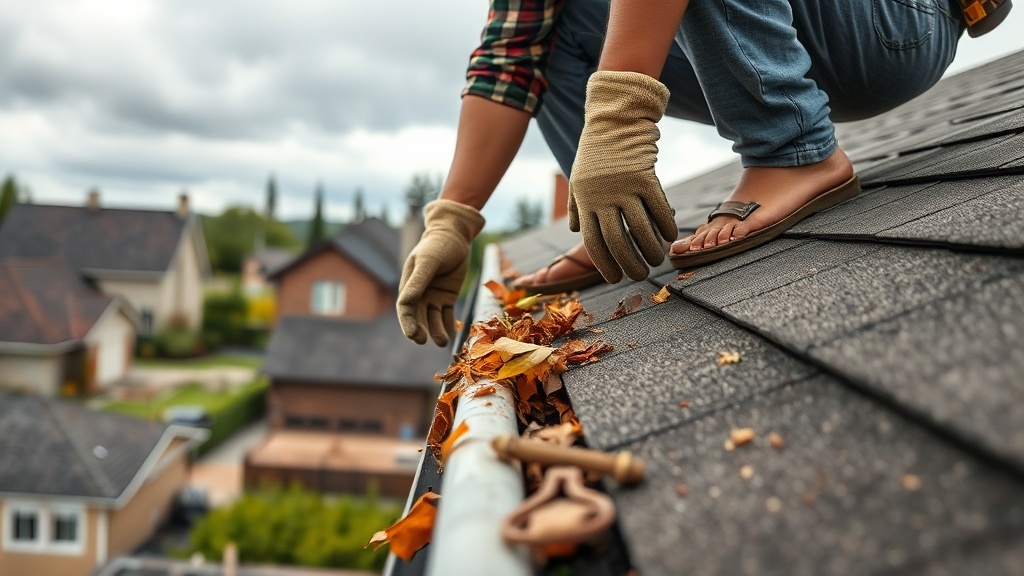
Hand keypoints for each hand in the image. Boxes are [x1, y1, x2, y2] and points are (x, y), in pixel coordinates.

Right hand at [397, 199, 484, 345]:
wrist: (455, 235)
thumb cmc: (438, 245)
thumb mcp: (428, 262)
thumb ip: (418, 281)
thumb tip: (405, 304)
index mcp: (409, 284)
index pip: (405, 308)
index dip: (408, 323)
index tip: (414, 335)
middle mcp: (419, 293)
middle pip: (418, 317)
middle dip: (420, 330)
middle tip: (425, 341)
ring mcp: (434, 296)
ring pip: (433, 319)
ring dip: (436, 331)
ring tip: (442, 342)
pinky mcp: (448, 297)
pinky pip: (447, 315)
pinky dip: (449, 325)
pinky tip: (453, 335)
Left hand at [568, 71, 677, 282]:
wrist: (614, 120)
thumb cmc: (597, 153)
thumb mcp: (578, 178)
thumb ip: (576, 205)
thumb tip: (574, 230)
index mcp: (585, 201)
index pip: (594, 242)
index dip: (605, 264)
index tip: (615, 278)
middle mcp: (603, 198)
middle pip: (617, 242)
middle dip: (629, 264)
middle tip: (639, 276)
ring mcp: (625, 187)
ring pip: (641, 229)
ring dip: (650, 250)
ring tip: (656, 260)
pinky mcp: (646, 177)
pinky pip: (659, 209)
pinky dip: (666, 226)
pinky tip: (670, 237)